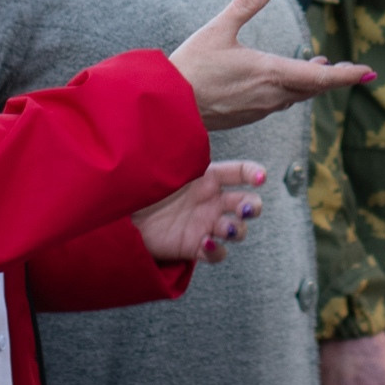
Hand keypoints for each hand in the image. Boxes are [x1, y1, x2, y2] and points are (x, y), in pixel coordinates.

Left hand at [133, 160, 265, 263]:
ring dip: (237, 230)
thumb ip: (180, 155)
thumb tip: (186, 130)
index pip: (241, 172)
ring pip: (237, 230)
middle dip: (253, 207)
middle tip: (245, 209)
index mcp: (208, 178)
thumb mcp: (164, 167)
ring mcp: (205, 225)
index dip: (255, 173)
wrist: (123, 215)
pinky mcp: (195, 247)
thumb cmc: (144, 186)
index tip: (261, 178)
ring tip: (224, 229)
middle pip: (248, 204)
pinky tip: (206, 243)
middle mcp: (212, 202)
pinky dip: (217, 251)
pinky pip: (217, 254)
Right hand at [171, 0, 372, 130]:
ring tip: (320, 68)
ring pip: (295, 97)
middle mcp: (270, 96)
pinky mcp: (246, 116)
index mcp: (270, 73)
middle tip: (351, 70)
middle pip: (312, 88)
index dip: (347, 75)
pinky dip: (290, 92)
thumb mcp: (218, 28)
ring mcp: (258, 109)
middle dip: (332, 77)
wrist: (166, 110)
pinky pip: (277, 104)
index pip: (320, 77)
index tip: (368, 72)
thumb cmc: (190, 67)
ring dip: (311, 84)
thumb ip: (246, 3)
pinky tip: (283, 83)